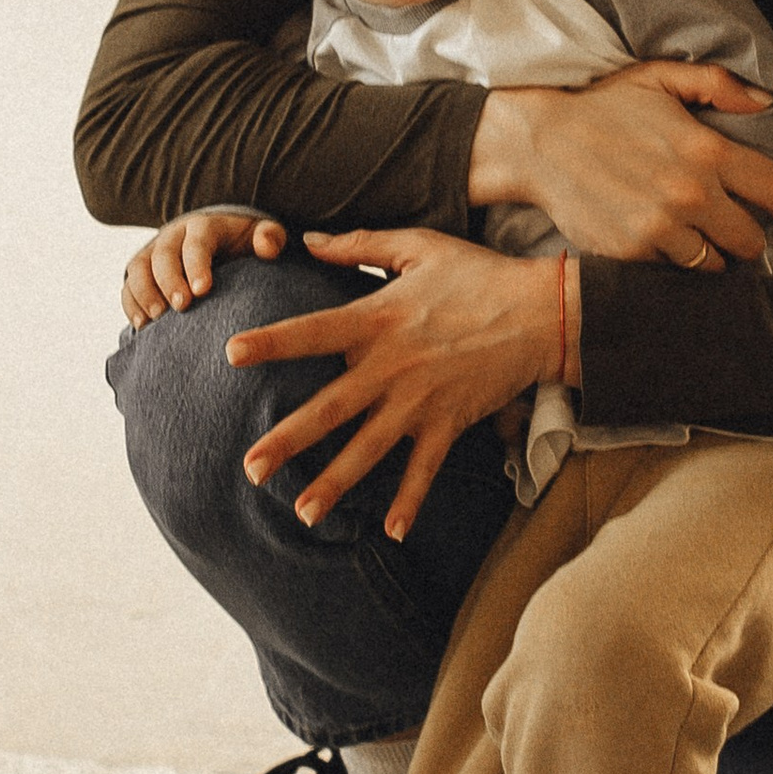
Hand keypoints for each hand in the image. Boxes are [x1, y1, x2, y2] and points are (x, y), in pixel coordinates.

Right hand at [122, 207, 286, 323]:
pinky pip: (128, 285)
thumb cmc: (245, 243)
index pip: (196, 243)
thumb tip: (268, 248)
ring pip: (139, 268)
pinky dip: (131, 304)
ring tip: (156, 319)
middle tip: (181, 307)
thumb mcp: (262, 235)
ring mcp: (153, 252)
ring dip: (145, 293)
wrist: (219, 242)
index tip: (203, 290)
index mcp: (203, 227)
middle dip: (169, 281)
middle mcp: (173, 236)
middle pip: (163, 255)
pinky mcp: (142, 271)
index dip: (197, 265)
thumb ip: (269, 238)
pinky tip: (142, 326)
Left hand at [227, 228, 558, 540]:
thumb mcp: (418, 245)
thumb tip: (307, 240)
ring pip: (368, 449)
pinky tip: (391, 533)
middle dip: (288, 440)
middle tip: (249, 467)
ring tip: (301, 513)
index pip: (313, 333)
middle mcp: (391, 366)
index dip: (272, 343)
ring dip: (334, 483)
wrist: (542, 312)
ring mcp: (421, 400)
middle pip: (329, 409)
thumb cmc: (479, 273)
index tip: (229, 353)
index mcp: (377, 318)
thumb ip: (359, 244)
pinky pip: (426, 469)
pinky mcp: (450, 422)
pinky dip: (410, 500)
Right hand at [469, 61, 772, 268]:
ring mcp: (662, 228)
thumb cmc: (603, 108)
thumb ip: (717, 85)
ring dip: (712, 254)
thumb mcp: (658, 78)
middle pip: (752, 241)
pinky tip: (663, 241)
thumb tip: (767, 103)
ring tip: (699, 236)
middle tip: (737, 227)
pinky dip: (673, 262)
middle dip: (750, 236)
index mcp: (707, 150)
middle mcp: (691, 194)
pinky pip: (673, 271)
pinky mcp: (633, 253)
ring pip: (714, 264)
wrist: (540, 143)